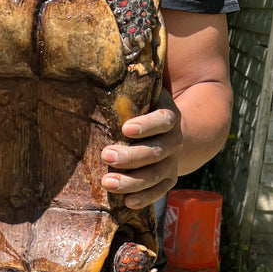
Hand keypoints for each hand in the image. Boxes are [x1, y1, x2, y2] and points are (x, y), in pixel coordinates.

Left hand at [101, 90, 181, 207]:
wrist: (171, 131)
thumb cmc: (144, 110)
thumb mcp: (142, 96)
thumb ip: (129, 90)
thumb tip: (98, 69)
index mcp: (169, 117)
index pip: (163, 121)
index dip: (146, 125)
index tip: (125, 129)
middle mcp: (174, 141)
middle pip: (155, 152)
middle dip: (130, 156)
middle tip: (106, 156)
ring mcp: (172, 162)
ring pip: (155, 174)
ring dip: (131, 181)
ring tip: (107, 182)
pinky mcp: (169, 179)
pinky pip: (159, 191)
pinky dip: (145, 198)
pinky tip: (127, 202)